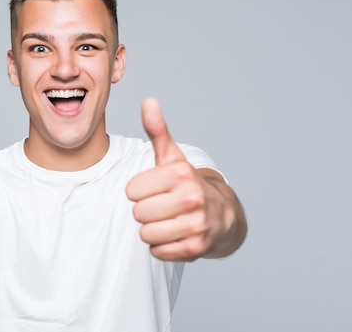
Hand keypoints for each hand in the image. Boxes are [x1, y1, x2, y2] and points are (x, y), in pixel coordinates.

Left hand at [126, 98, 231, 261]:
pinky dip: (162, 246)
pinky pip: (157, 251)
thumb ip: (157, 130)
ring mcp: (196, 224)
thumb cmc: (185, 183)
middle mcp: (191, 198)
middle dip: (145, 211)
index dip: (139, 191)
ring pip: (146, 234)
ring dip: (152, 229)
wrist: (221, 215)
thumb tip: (148, 101)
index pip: (131, 191)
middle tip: (162, 205)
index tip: (155, 188)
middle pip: (138, 213)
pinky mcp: (196, 248)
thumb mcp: (171, 156)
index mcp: (180, 174)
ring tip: (168, 220)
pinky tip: (175, 234)